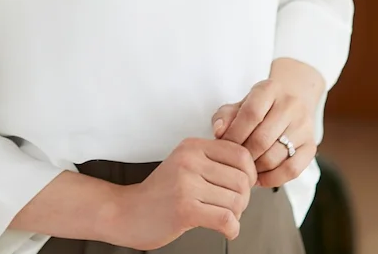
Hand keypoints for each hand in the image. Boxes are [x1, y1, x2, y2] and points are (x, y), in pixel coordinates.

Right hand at [106, 137, 256, 249]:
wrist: (127, 212)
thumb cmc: (159, 193)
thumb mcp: (184, 164)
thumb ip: (212, 161)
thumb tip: (250, 171)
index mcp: (192, 146)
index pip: (241, 155)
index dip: (250, 174)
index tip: (243, 186)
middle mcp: (190, 161)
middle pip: (242, 180)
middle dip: (244, 199)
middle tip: (231, 207)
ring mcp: (186, 184)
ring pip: (237, 201)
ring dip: (236, 216)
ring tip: (222, 217)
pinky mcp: (185, 209)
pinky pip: (226, 219)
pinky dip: (232, 229)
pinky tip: (226, 230)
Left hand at [211, 58, 324, 187]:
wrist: (292, 101)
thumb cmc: (259, 107)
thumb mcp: (240, 104)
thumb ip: (225, 116)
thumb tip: (218, 132)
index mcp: (270, 89)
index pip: (251, 114)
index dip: (234, 134)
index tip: (224, 146)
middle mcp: (291, 105)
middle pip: (262, 139)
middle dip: (244, 155)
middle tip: (233, 162)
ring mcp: (304, 126)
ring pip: (275, 157)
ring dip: (256, 168)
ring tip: (244, 169)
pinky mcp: (311, 146)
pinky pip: (292, 170)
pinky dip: (272, 179)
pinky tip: (259, 178)